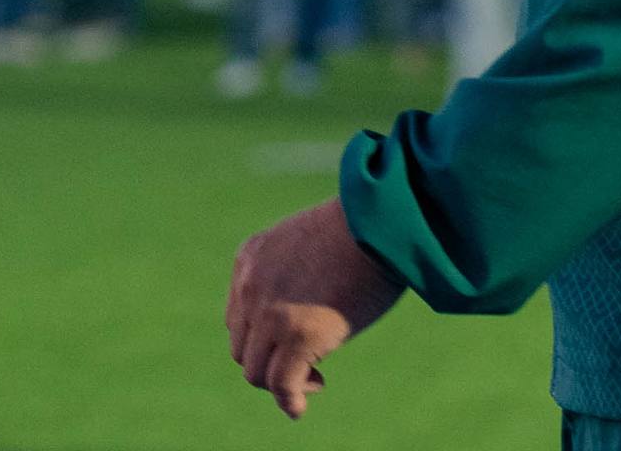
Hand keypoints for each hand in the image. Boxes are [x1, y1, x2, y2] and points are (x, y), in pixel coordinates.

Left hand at [226, 198, 404, 418]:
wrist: (382, 218)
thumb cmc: (358, 228)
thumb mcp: (306, 244)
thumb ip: (287, 274)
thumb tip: (297, 318)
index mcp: (251, 258)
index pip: (238, 318)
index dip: (261, 339)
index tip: (289, 343)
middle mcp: (251, 286)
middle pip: (242, 348)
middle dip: (269, 362)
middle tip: (303, 364)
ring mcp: (272, 313)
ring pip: (257, 372)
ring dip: (281, 382)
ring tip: (315, 378)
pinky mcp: (298, 337)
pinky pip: (282, 386)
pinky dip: (291, 401)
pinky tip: (306, 401)